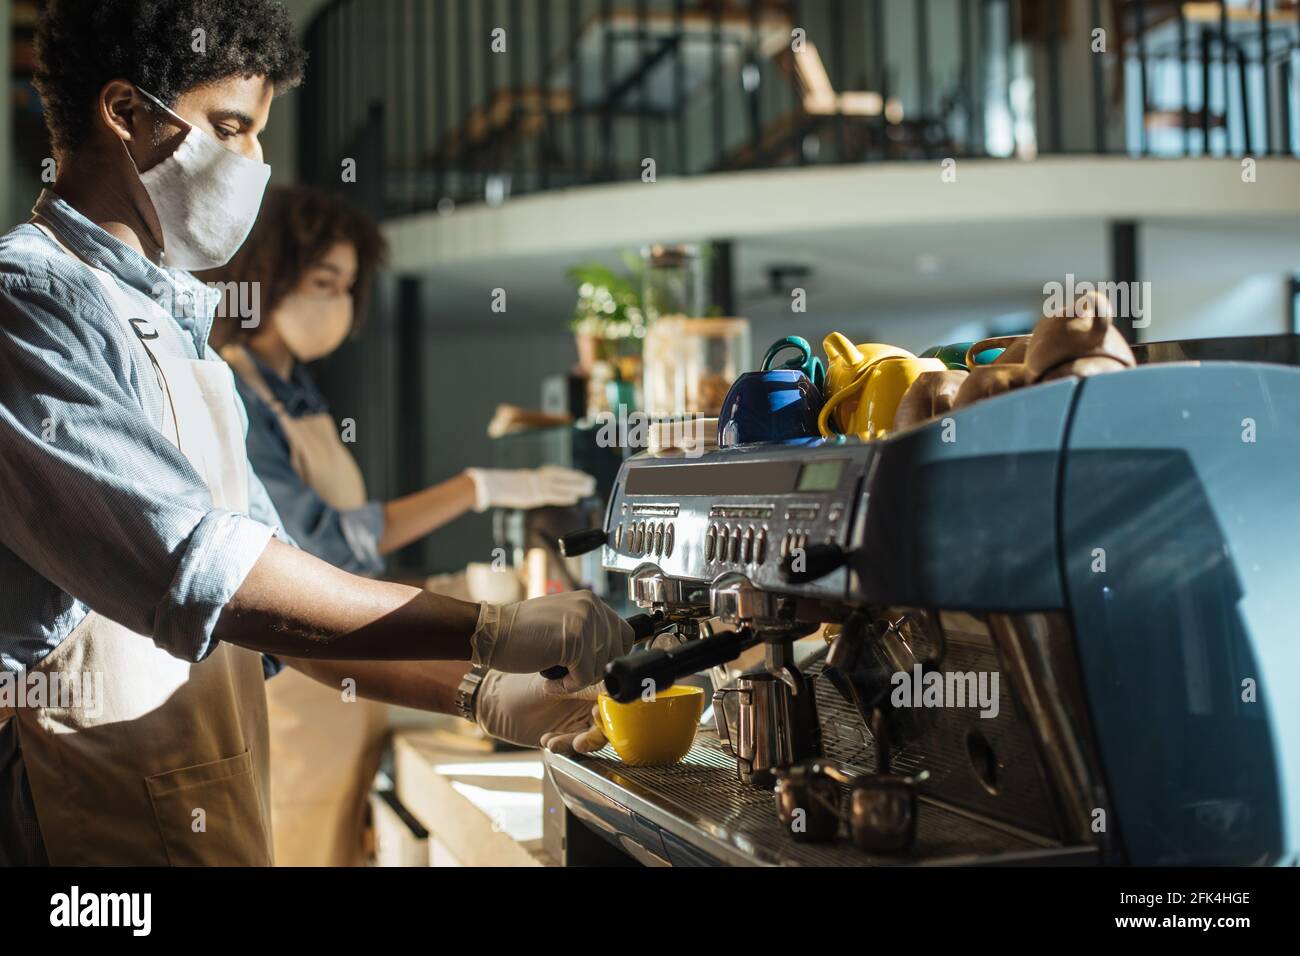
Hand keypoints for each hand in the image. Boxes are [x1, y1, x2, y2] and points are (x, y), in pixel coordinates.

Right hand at [463, 466, 594, 511]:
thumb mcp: (515, 484)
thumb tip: (530, 489)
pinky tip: (575, 498)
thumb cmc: (499, 485)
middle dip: (577, 479)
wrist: (491, 484)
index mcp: (534, 475)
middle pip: (562, 477)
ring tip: (589, 488)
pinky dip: (565, 496)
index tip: (580, 475)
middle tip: (591, 481)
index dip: (570, 474)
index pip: (556, 473)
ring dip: (577, 486)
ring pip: (562, 485)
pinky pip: (553, 495)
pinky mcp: (534, 495)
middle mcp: (538, 478)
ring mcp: (536, 485)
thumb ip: (526, 486)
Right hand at [470, 590, 634, 693]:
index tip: (590, 667)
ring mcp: (583, 621)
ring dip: (577, 681)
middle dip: (594, 671)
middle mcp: (591, 607)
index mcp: (591, 601)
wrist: (490, 633)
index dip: (610, 657)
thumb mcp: (563, 622)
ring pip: (601, 668)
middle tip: (568, 674)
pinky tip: (549, 681)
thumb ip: (589, 631)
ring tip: (555, 675)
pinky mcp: (573, 640)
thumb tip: (614, 656)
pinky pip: (584, 677)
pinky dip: (566, 687)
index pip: (625, 635)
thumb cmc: (522, 633)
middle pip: (616, 654)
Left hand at [475, 671, 607, 754]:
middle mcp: (586, 703)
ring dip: (579, 743)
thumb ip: (583, 688)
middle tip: (582, 736)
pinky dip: (563, 746)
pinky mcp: (565, 737)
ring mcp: (576, 721)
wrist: (494, 704)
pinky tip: (547, 740)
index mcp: (589, 684)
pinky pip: (573, 746)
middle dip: (596, 732)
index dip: (611, 709)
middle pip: (608, 723)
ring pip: (591, 738)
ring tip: (559, 741)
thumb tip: (610, 688)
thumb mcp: (554, 685)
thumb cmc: (520, 686)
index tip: (598, 713)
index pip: (612, 699)